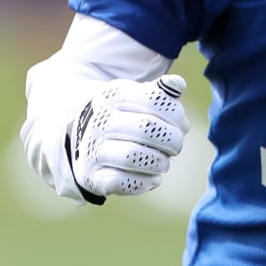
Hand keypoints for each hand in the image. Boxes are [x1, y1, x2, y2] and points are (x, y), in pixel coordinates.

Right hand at [66, 74, 188, 201]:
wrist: (83, 140)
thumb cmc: (123, 117)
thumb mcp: (138, 97)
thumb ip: (161, 91)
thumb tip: (178, 84)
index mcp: (113, 95)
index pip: (155, 100)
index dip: (177, 115)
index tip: (182, 125)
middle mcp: (100, 120)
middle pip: (148, 128)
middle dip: (172, 140)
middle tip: (176, 146)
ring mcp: (93, 149)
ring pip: (135, 156)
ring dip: (159, 162)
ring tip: (163, 162)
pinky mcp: (92, 176)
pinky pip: (125, 182)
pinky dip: (146, 182)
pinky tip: (152, 177)